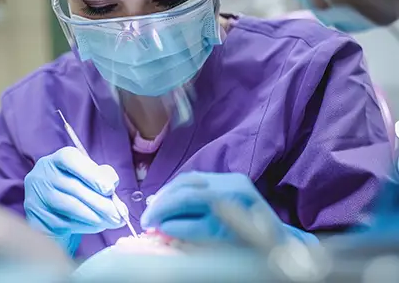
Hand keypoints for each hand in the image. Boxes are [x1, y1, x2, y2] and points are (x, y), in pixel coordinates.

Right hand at [24, 146, 125, 254]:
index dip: (91, 173)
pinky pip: (65, 222)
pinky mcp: (36, 219)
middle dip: (100, 202)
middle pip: (72, 186)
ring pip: (69, 206)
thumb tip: (112, 184)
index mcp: (55, 160)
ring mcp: (36, 197)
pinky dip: (85, 226)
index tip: (110, 189)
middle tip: (119, 214)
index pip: (69, 158)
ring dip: (95, 216)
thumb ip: (101, 175)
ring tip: (112, 222)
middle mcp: (41, 175)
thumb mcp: (87, 177)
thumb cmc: (74, 191)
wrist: (51, 213)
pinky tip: (97, 226)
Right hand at [141, 172, 317, 244]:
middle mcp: (232, 181)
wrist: (281, 243)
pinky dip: (178, 191)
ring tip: (153, 210)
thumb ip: (191, 232)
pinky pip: (196, 180)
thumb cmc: (253, 249)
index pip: (188, 198)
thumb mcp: (220, 243)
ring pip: (189, 178)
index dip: (164, 210)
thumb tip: (163, 226)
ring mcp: (231, 178)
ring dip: (167, 194)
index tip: (148, 224)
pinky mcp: (228, 180)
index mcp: (233, 196)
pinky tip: (167, 202)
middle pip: (186, 183)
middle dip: (162, 201)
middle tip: (145, 219)